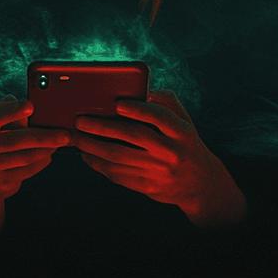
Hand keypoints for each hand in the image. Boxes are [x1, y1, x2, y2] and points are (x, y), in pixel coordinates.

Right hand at [0, 95, 70, 200]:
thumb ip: (7, 111)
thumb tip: (27, 102)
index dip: (12, 111)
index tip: (31, 106)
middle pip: (13, 140)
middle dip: (42, 136)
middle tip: (63, 133)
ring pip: (23, 158)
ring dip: (45, 149)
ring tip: (60, 141)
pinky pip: (25, 172)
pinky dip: (40, 162)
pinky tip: (48, 155)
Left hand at [73, 89, 245, 226]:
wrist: (200, 183)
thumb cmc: (185, 142)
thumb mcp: (184, 120)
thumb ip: (165, 102)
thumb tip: (141, 90)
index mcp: (182, 132)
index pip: (160, 117)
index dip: (139, 109)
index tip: (117, 103)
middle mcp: (171, 152)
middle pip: (134, 137)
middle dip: (103, 127)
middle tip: (81, 120)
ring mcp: (159, 172)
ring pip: (121, 158)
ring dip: (94, 147)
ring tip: (77, 138)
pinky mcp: (148, 187)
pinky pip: (119, 175)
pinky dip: (100, 165)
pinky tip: (87, 155)